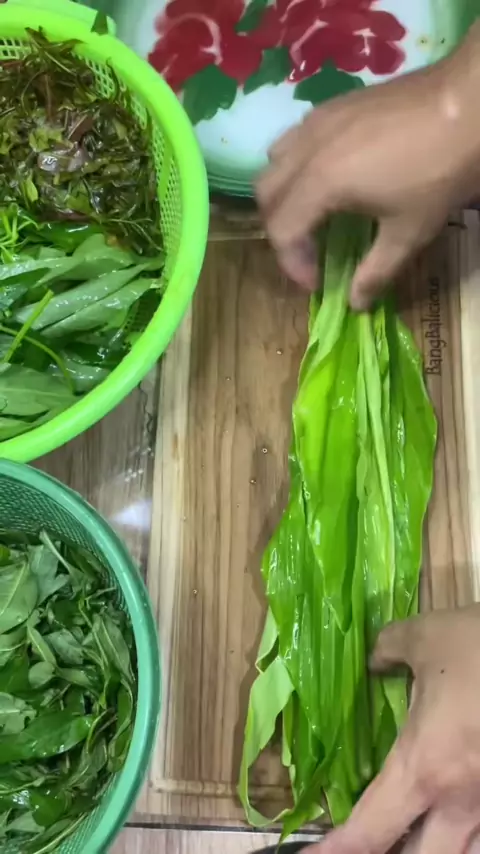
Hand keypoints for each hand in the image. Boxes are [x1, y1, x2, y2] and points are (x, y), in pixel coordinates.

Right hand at [258, 24, 479, 309]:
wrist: (469, 104)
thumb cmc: (438, 172)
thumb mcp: (409, 233)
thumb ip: (376, 272)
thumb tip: (355, 303)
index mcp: (321, 183)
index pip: (282, 231)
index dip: (293, 265)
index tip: (316, 282)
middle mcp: (308, 149)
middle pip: (266, 196)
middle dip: (280, 231)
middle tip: (310, 252)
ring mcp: (318, 121)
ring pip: (274, 161)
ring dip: (283, 194)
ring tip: (312, 213)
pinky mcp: (334, 106)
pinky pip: (295, 138)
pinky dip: (296, 165)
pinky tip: (330, 177)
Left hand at [306, 606, 479, 853]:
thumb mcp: (425, 637)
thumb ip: (388, 649)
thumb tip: (375, 658)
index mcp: (426, 768)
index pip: (371, 830)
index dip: (336, 851)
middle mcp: (462, 802)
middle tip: (367, 846)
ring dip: (437, 852)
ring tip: (416, 840)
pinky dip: (472, 839)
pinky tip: (462, 828)